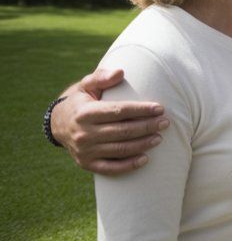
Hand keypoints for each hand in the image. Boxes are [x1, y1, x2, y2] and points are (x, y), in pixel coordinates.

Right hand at [53, 68, 168, 174]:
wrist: (57, 124)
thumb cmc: (80, 100)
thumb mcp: (86, 85)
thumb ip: (102, 77)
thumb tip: (120, 72)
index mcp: (85, 113)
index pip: (119, 111)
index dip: (141, 110)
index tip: (159, 108)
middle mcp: (84, 133)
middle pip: (123, 131)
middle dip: (147, 127)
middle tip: (165, 123)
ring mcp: (84, 150)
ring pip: (120, 149)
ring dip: (143, 144)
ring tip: (159, 138)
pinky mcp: (86, 163)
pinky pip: (110, 168)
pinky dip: (128, 165)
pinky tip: (145, 160)